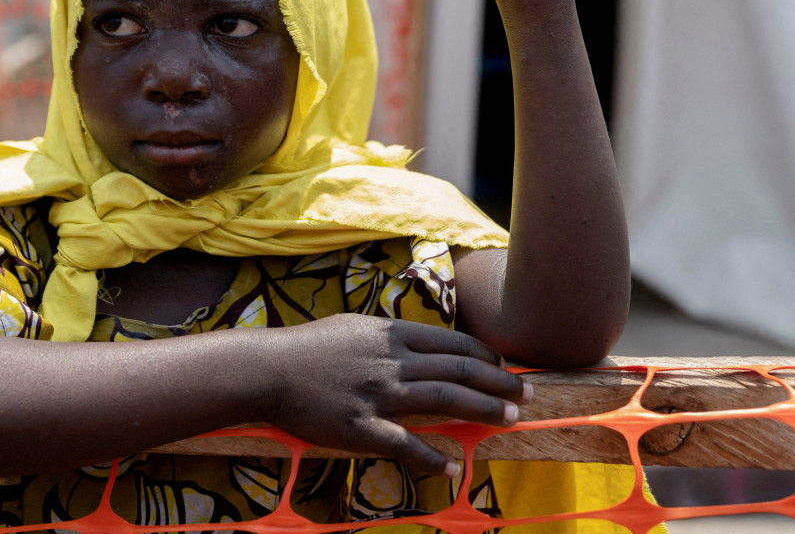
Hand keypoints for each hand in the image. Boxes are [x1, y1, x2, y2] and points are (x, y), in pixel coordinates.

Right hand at [263, 314, 530, 475]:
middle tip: (526, 394)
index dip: (485, 356)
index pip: (452, 343)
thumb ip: (390, 338)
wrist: (268, 370)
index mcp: (391, 335)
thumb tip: (420, 345)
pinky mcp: (361, 427)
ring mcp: (378, 395)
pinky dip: (433, 457)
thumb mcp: (354, 328)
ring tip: (510, 418)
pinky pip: (406, 445)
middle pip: (458, 370)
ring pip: (444, 400)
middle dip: (499, 383)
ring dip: (483, 409)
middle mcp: (392, 362)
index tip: (505, 367)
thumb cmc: (309, 348)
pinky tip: (454, 466)